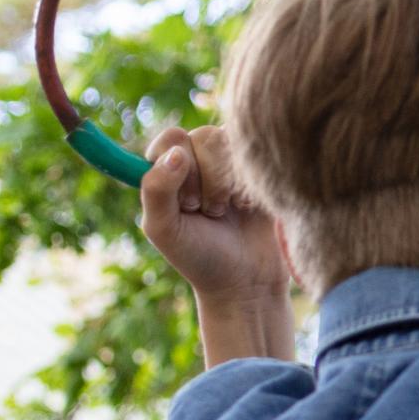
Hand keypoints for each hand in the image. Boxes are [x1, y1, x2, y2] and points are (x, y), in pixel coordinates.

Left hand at [139, 125, 290, 302]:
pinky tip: (250, 209)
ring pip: (233, 145)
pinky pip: (259, 158)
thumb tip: (176, 153)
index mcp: (169, 169)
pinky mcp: (261, 174)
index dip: (179, 166)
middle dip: (208, 180)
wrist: (247, 282)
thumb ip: (156, 189)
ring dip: (230, 184)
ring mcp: (233, 166)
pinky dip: (252, 186)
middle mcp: (201, 161)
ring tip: (229, 211)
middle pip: (205, 137)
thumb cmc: (199, 258)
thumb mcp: (163, 228)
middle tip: (209, 212)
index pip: (172, 138)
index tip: (185, 203)